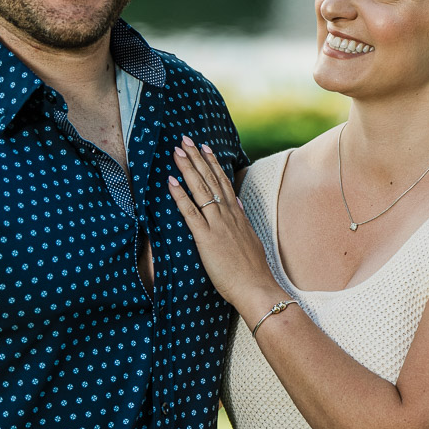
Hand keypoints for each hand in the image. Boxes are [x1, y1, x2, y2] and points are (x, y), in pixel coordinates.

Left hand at [168, 136, 283, 313]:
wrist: (257, 288)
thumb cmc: (252, 272)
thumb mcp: (251, 240)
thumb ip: (241, 220)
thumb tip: (236, 203)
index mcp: (237, 216)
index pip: (223, 182)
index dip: (212, 164)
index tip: (204, 148)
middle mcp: (228, 215)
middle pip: (211, 180)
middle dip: (197, 158)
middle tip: (185, 139)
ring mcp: (217, 225)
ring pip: (201, 189)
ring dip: (188, 168)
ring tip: (177, 151)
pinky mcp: (206, 238)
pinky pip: (190, 212)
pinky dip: (180, 195)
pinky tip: (171, 181)